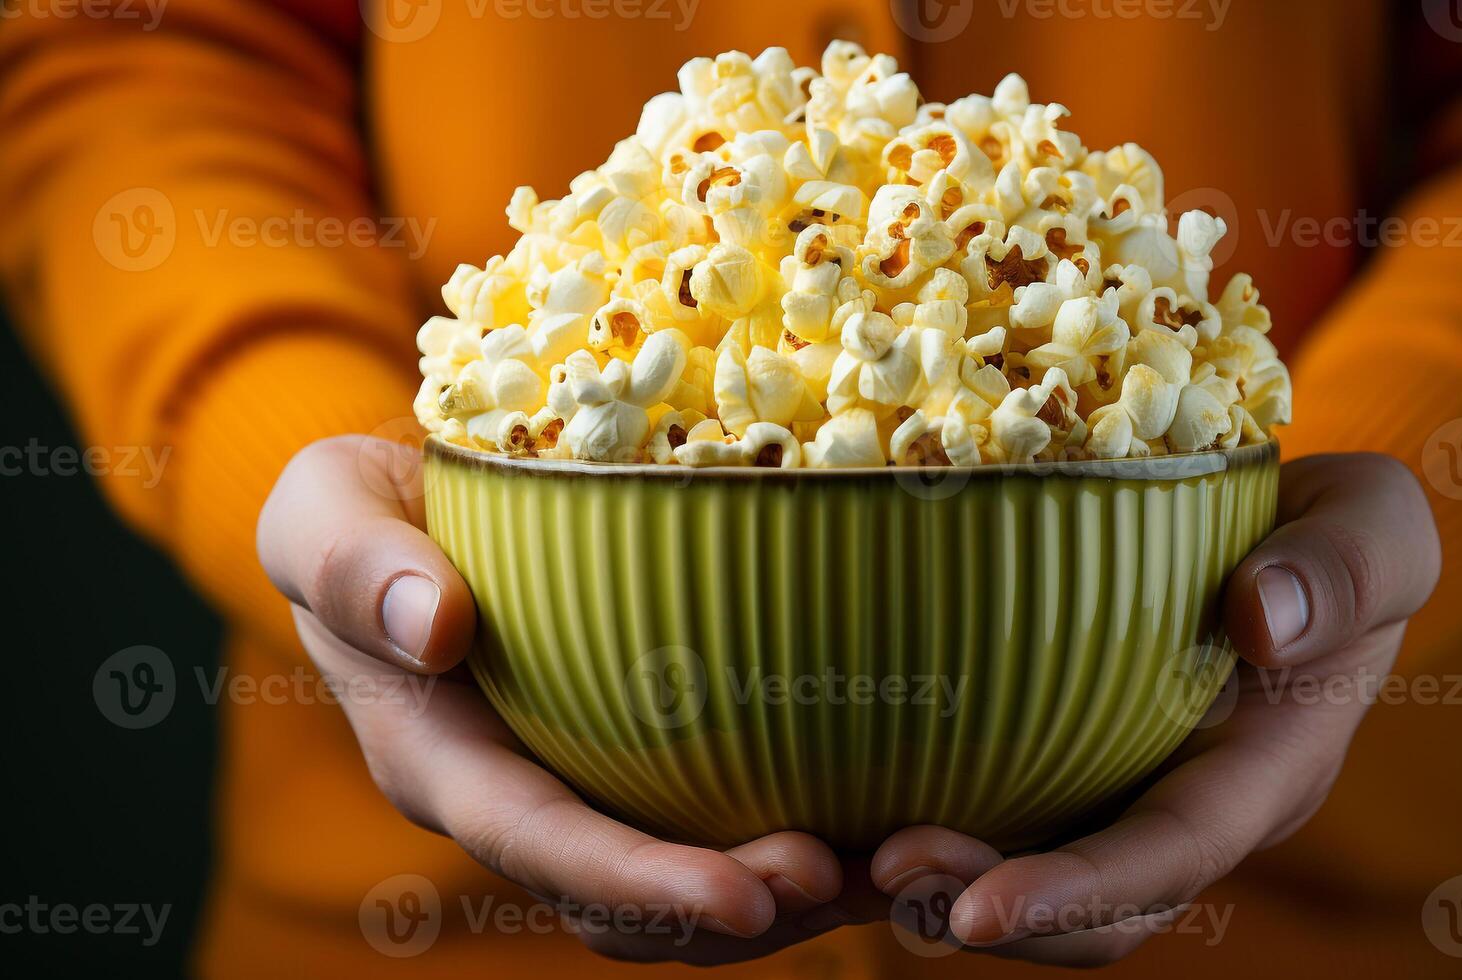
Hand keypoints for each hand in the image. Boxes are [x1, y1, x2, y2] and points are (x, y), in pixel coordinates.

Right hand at [258, 435, 867, 964]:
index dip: (642, 886)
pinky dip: (801, 824)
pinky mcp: (634, 758)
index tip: (744, 899)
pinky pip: (714, 815)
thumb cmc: (360, 510)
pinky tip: (882, 802)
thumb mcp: (323, 511)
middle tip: (844, 876)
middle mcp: (517, 799)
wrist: (398, 511)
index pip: (543, 847)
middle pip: (629, 900)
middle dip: (734, 914)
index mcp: (440, 763)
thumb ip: (353, 564)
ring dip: (785, 893)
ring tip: (888, 863)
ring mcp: (580, 787)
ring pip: (682, 882)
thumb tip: (436, 624)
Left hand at [870, 453, 1440, 965]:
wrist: (1295, 537)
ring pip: (1020, 875)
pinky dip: (903, 813)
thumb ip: (1347, 567)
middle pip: (1084, 910)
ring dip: (926, 881)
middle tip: (875, 868)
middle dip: (979, 909)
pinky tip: (822, 791)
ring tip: (826, 851)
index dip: (1077, 896)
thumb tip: (1265, 621)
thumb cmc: (1335, 529)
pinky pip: (984, 809)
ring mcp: (1116, 793)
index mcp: (1261, 775)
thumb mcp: (1374, 523)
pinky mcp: (1058, 759)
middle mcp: (1179, 808)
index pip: (1171, 857)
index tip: (977, 910)